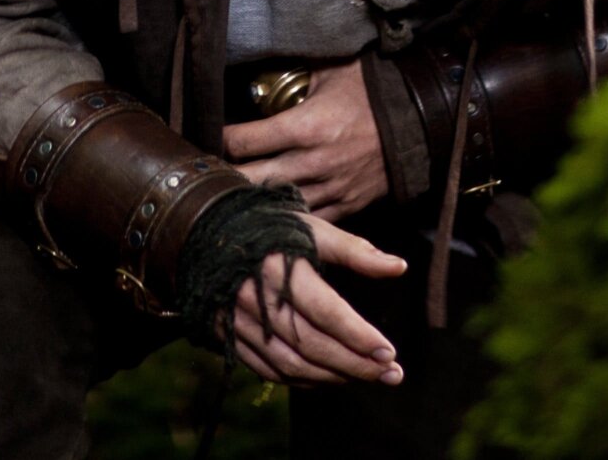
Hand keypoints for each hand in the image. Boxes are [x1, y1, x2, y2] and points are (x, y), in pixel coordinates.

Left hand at [220, 59, 386, 221]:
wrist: (419, 120)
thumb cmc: (372, 91)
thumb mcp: (329, 70)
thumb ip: (293, 72)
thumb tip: (262, 59)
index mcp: (305, 125)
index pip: (243, 140)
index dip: (221, 138)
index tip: (210, 135)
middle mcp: (314, 161)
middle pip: (252, 178)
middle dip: (226, 176)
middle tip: (211, 170)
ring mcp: (331, 187)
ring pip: (277, 204)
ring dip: (254, 200)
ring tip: (234, 195)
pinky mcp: (347, 204)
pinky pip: (310, 219)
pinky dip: (289, 216)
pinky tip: (273, 211)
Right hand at [222, 218, 407, 385]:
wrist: (207, 229)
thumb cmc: (271, 228)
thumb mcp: (313, 230)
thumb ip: (356, 251)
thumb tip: (400, 267)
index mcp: (280, 268)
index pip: (325, 312)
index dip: (358, 336)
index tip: (390, 352)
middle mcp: (256, 298)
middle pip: (310, 344)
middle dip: (355, 364)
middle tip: (390, 373)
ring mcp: (238, 320)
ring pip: (289, 363)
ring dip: (332, 377)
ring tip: (366, 377)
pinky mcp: (227, 335)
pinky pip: (266, 369)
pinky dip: (300, 380)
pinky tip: (328, 377)